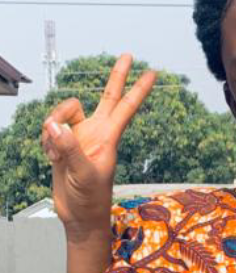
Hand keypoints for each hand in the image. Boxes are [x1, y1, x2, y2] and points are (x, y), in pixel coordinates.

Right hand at [41, 53, 155, 233]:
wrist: (78, 216)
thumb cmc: (90, 199)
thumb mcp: (82, 174)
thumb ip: (69, 148)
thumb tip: (55, 125)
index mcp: (108, 138)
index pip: (126, 107)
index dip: (138, 89)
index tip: (152, 72)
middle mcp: (95, 132)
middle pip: (108, 96)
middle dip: (116, 76)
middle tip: (127, 55)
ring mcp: (79, 137)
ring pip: (63, 112)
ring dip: (53, 125)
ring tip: (54, 152)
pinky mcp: (63, 144)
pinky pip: (50, 129)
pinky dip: (46, 141)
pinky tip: (51, 158)